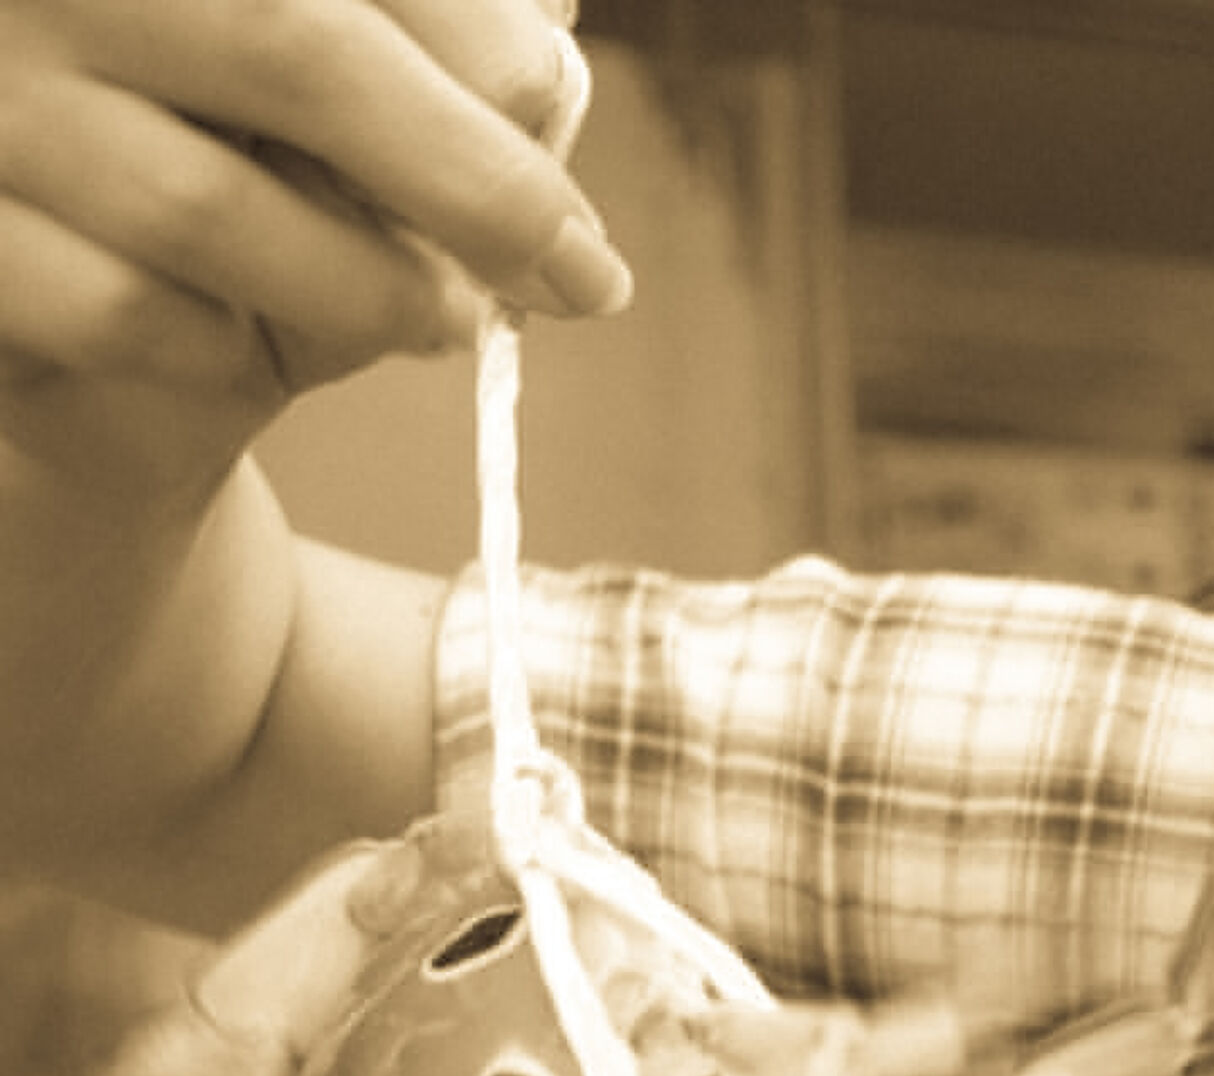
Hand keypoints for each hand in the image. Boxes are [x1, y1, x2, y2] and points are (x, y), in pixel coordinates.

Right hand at [0, 0, 629, 483]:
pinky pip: (127, 313)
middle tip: (583, 274)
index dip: (479, 38)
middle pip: (297, 49)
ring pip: (209, 206)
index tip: (555, 108)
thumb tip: (550, 41)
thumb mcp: (337, 63)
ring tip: (444, 321)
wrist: (79, 286)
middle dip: (475, 183)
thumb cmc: (236, 143)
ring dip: (373, 291)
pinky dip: (229, 351)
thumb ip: (436, 36)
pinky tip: (258, 348)